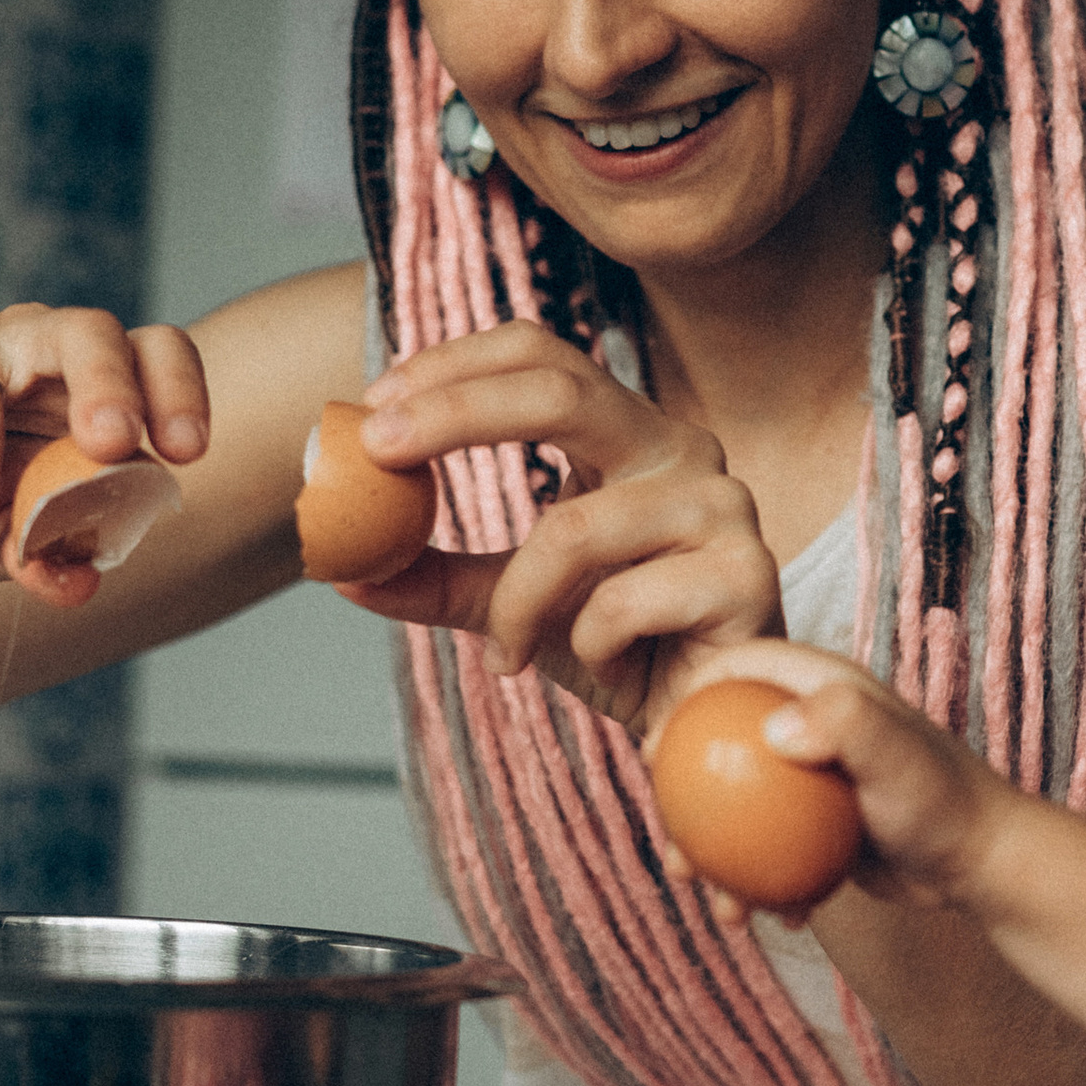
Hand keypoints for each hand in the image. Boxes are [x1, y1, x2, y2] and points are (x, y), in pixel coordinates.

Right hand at [0, 302, 210, 619]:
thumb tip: (80, 583)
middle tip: (109, 443)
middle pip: (86, 332)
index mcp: (88, 379)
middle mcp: (32, 338)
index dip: (178, 388)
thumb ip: (47, 554)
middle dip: (105, 386)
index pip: (153, 351)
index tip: (186, 452)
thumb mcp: (11, 545)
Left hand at [334, 325, 782, 739]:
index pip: (543, 356)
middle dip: (456, 413)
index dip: (456, 365)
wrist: (708, 729)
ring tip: (510, 651)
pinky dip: (586, 644)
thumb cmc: (623, 652)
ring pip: (574, 528)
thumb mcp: (512, 606)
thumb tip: (338, 565)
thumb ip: (436, 578)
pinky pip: (621, 602)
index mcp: (630, 436)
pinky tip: (610, 670)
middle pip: (562, 391)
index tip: (376, 406)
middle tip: (380, 449)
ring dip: (517, 602)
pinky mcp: (748, 576)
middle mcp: (682, 451)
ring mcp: (723, 507)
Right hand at [669, 639, 1014, 925]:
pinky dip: (759, 882)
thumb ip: (843, 726)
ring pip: (737, 806)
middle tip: (674, 848)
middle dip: (682, 796)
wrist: (983, 864)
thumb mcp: (895, 758)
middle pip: (719, 744)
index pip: (734, 670)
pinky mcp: (819, 823)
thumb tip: (772, 728)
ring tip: (711, 898)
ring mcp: (811, 777)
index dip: (682, 700)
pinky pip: (768, 848)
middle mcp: (811, 723)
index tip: (655, 753)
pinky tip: (764, 917)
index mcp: (820, 686)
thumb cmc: (943, 802)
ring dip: (714, 855)